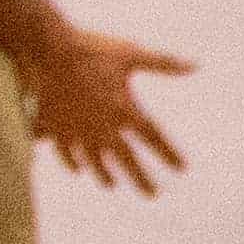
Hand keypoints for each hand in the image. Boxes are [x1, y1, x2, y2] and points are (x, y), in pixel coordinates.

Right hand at [22, 16, 194, 194]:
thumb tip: (195, 65)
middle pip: (126, 159)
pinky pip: (64, 151)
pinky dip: (71, 161)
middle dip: (141, 178)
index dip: (168, 154)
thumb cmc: (92, 49)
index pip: (153, 138)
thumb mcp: (131, 54)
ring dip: (104, 173)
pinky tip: (77, 169)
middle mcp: (102, 126)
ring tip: (111, 185)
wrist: (49, 49)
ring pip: (94, 160)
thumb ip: (164, 63)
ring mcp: (77, 129)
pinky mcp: (54, 127)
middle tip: (152, 194)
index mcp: (124, 110)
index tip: (181, 169)